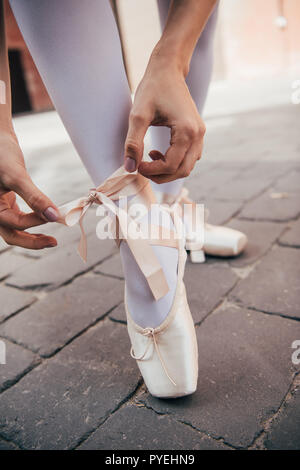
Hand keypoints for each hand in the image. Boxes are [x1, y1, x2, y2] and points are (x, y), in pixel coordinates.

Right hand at [0, 131, 57, 248]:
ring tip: (50, 239)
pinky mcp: (6, 203)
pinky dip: (31, 223)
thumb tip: (54, 216)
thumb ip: (35, 197)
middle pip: (12, 235)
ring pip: (14, 230)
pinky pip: (18, 220)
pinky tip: (43, 221)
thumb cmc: (0, 154)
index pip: (14, 223)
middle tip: (53, 242)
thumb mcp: (16, 176)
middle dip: (33, 241)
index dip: (35, 221)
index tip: (56, 216)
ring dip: (32, 236)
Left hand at [124, 63, 204, 182]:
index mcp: (186, 131)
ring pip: (187, 167)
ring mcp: (200, 135)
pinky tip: (159, 153)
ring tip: (150, 158)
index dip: (151, 171)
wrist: (168, 70)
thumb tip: (129, 168)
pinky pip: (189, 158)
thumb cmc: (152, 89)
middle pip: (182, 171)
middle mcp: (198, 135)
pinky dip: (175, 163)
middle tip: (142, 168)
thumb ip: (133, 143)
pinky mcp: (197, 133)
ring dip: (168, 170)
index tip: (136, 165)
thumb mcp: (138, 115)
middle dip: (161, 176)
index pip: (170, 165)